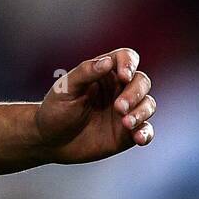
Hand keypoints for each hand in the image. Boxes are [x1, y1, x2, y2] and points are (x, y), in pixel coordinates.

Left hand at [35, 48, 155, 163]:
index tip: (123, 76)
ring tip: (126, 123)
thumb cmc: (55, 109)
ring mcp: (125, 112)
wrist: (50, 141)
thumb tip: (108, 61)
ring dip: (141, 112)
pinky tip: (138, 138)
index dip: (129, 63)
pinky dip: (146, 133)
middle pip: (141, 81)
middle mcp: (119, 89)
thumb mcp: (65, 89)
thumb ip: (86, 72)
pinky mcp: (127, 134)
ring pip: (148, 104)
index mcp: (105, 73)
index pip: (126, 58)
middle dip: (135, 93)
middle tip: (119, 107)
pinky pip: (146, 130)